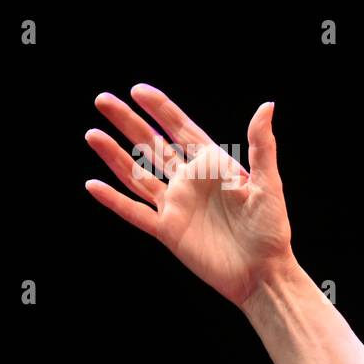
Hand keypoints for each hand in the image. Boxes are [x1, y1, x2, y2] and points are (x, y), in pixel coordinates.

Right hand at [84, 84, 294, 308]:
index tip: (138, 90)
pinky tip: (93, 185)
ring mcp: (177, 207)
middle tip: (103, 99)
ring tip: (92, 134)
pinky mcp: (168, 231)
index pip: (182, 131)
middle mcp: (190, 183)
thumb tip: (266, 106)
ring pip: (138, 175)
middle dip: (129, 123)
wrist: (263, 273)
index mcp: (214, 168)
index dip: (161, 110)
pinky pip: (135, 212)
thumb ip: (262, 146)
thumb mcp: (269, 184)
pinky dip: (113, 200)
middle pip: (153, 147)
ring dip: (115, 156)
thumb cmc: (271, 230)